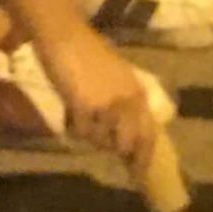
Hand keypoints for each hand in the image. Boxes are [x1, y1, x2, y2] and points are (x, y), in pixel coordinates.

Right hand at [39, 22, 159, 176]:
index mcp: (137, 92)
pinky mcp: (86, 106)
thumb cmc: (85, 53)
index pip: (149, 132)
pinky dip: (76, 127)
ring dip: (93, 136)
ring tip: (83, 120)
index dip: (145, 156)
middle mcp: (128, 100)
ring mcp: (108, 104)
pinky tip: (71, 113)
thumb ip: (122, 101)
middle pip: (130, 142)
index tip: (140, 176)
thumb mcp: (114, 78)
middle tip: (118, 167)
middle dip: (123, 154)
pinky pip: (83, 131)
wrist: (63, 35)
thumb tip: (123, 131)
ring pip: (103, 140)